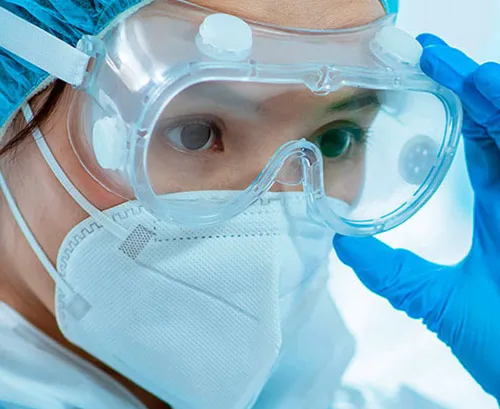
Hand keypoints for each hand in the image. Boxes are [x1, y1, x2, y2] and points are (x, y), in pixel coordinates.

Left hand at [333, 34, 499, 399]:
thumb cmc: (499, 340)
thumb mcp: (432, 298)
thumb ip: (390, 271)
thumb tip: (341, 242)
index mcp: (495, 206)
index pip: (477, 141)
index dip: (455, 107)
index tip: (420, 79)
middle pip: (499, 123)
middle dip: (472, 87)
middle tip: (433, 58)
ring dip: (498, 96)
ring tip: (466, 73)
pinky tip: (496, 97)